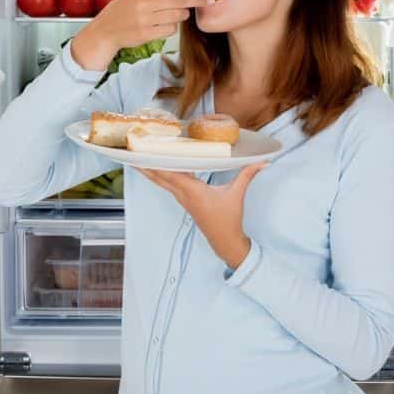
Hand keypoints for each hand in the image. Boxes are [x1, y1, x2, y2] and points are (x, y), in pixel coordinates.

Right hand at [71, 0, 212, 70]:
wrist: (105, 31)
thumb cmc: (123, 11)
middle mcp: (144, 3)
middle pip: (179, 0)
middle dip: (197, 0)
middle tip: (208, 0)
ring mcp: (145, 19)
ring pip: (177, 16)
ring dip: (181, 16)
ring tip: (175, 14)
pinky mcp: (147, 34)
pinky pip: (170, 29)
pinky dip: (171, 28)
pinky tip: (163, 26)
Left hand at [136, 162, 268, 268]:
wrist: (224, 241)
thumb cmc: (229, 219)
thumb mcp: (237, 195)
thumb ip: (247, 174)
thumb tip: (263, 160)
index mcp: (192, 191)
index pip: (170, 173)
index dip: (156, 162)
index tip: (144, 152)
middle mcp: (183, 194)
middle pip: (159, 177)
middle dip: (144, 165)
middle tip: (130, 152)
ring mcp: (182, 198)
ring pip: (161, 181)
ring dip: (149, 170)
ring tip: (136, 158)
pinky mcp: (185, 201)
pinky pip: (168, 185)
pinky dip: (160, 175)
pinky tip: (158, 168)